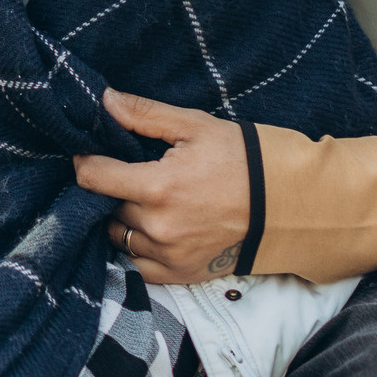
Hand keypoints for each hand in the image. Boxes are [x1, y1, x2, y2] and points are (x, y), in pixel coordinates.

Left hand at [72, 89, 251, 285]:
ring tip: (148, 202)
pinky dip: (140, 250)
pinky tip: (155, 231)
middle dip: (114, 190)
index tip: (90, 154)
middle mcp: (160, 227)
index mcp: (159, 187)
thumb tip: (104, 101)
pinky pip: (140, 267)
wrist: (290, 205)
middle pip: (108, 207)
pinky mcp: (183, 275)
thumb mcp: (196, 127)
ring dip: (126, 220)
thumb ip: (145, 116)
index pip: (93, 178)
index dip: (86, 162)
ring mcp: (171, 255)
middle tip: (133, 175)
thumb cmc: (244, 159)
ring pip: (121, 237)